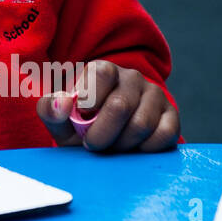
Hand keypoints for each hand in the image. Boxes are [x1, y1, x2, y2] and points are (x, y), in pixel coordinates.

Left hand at [36, 59, 179, 151]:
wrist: (107, 141)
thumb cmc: (80, 126)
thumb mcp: (59, 120)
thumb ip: (50, 109)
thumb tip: (63, 102)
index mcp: (103, 71)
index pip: (102, 73)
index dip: (90, 98)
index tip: (82, 116)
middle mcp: (131, 78)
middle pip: (120, 105)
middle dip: (102, 133)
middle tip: (92, 145)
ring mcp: (154, 96)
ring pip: (141, 124)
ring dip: (121, 145)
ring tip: (111, 147)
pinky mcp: (171, 116)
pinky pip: (164, 135)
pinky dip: (145, 149)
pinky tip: (133, 149)